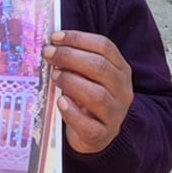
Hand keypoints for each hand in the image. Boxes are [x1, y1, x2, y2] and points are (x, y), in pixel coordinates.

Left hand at [42, 30, 133, 153]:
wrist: (99, 135)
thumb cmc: (89, 100)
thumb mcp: (89, 77)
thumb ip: (77, 62)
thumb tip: (52, 46)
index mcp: (121, 70)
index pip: (105, 47)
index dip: (78, 39)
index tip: (55, 38)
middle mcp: (122, 90)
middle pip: (100, 67)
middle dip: (70, 57)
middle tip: (49, 54)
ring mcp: (115, 114)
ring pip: (97, 95)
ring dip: (71, 82)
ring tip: (54, 77)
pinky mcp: (103, 135)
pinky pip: (88, 125)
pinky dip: (72, 112)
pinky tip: (60, 102)